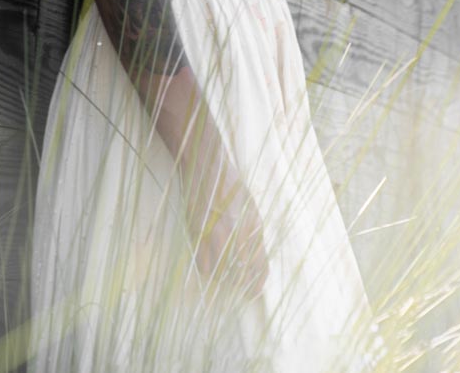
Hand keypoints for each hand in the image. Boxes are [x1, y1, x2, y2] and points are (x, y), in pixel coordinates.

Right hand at [181, 143, 268, 303]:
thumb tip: (251, 258)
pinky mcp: (199, 233)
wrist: (207, 165)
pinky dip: (205, 269)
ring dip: (220, 278)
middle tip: (231, 285)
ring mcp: (218, 234)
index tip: (251, 293)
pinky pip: (204, 266)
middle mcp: (239, 233)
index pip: (260, 267)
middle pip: (241, 275)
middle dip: (237, 284)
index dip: (256, 285)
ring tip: (218, 273)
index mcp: (255, 226)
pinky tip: (205, 263)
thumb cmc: (229, 185)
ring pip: (221, 273)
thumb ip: (252, 233)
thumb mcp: (249, 208)